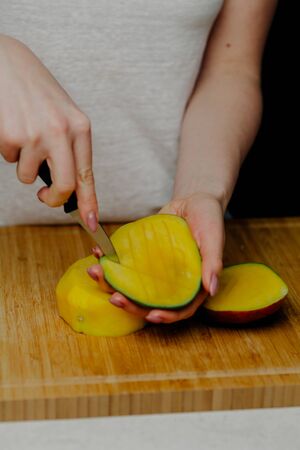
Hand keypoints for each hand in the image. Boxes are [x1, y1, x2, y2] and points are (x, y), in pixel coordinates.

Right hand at [0, 35, 97, 229]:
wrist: (8, 63)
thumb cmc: (38, 92)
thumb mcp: (64, 117)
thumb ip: (70, 150)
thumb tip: (70, 189)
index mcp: (80, 128)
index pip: (87, 175)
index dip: (90, 203)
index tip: (91, 223)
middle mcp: (61, 133)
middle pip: (64, 187)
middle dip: (53, 200)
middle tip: (46, 197)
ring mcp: (35, 136)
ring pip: (30, 177)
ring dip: (25, 165)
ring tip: (25, 136)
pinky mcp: (11, 137)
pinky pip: (11, 160)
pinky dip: (11, 150)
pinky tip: (13, 128)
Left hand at [87, 192, 223, 323]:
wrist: (192, 200)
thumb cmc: (209, 219)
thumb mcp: (213, 238)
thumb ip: (213, 263)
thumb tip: (211, 290)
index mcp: (190, 286)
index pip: (178, 310)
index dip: (165, 316)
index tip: (151, 315)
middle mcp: (170, 283)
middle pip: (149, 302)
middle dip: (130, 304)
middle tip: (114, 297)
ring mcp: (154, 271)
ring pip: (133, 286)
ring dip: (112, 284)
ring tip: (96, 272)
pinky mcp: (142, 257)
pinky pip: (126, 264)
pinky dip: (110, 261)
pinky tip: (97, 253)